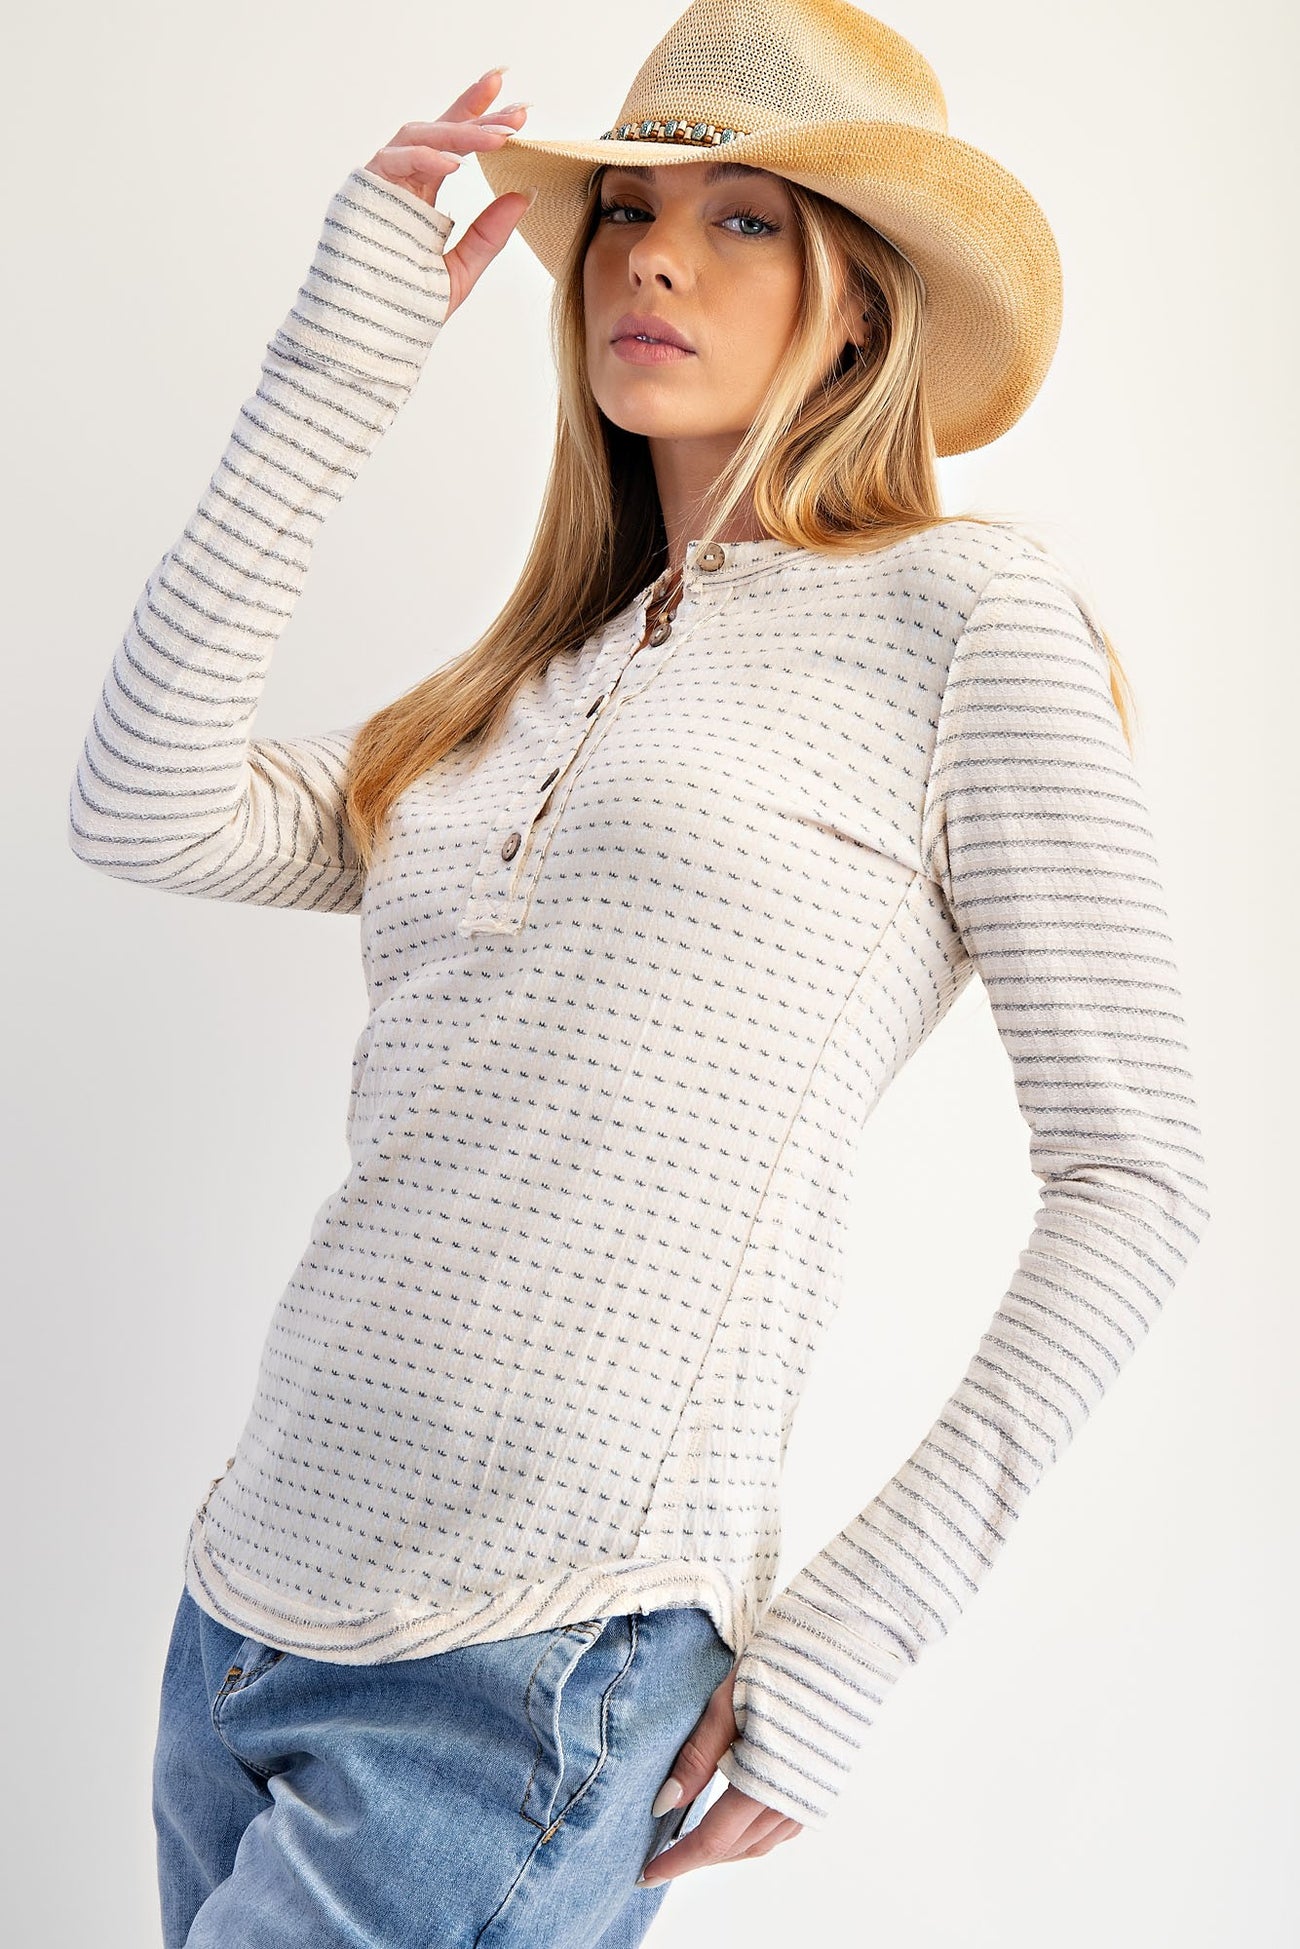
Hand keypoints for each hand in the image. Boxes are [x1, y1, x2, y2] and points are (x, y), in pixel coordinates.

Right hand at [363, 68, 533, 320]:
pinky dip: (425, 159)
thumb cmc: (406, 306)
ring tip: (498, 138)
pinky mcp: (361, 190)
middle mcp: (400, 180)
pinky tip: (457, 164)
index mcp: (422, 193)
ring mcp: (379, 182)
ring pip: (418, 136)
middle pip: (436, 129)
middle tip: (514, 104)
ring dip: (459, 133)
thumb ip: (489, 234)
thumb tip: (524, 196)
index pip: (452, 146)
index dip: (480, 119)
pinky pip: (393, 160)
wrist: (364, 333)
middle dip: (474, 110)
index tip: (518, 108)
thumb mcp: (461, 270)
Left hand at [636, 1662, 803, 1885]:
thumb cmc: (779, 1664)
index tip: (644, 1875)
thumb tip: (663, 1806)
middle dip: (696, 1858)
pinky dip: (752, 1835)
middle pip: (736, 1848)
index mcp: (767, 1782)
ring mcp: (814, 1795)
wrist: (840, 1644)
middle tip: (660, 1856)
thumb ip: (697, 1757)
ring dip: (725, 1849)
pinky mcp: (824, 1785)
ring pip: (761, 1844)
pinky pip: (781, 1829)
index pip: (713, 1840)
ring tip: (691, 1841)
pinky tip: (734, 1819)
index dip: (678, 1861)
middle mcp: (795, 1799)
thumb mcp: (726, 1703)